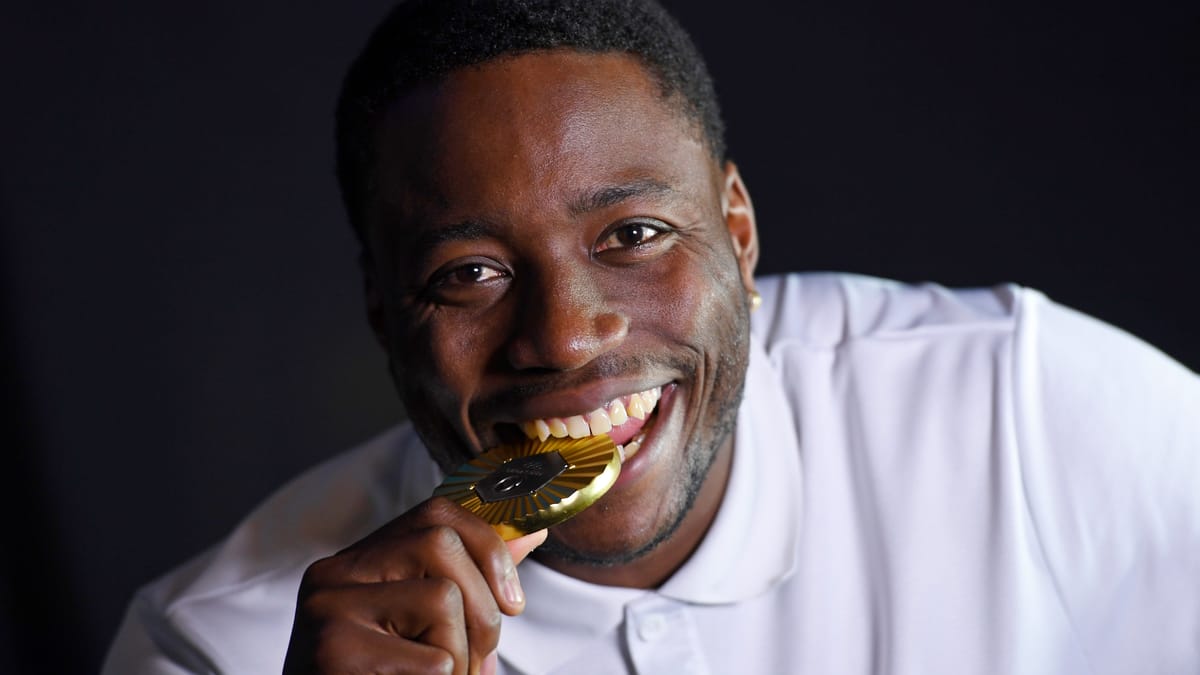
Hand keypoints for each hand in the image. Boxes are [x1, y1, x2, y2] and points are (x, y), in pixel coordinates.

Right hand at [283, 497, 546, 674]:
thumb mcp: (423, 626)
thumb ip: (470, 579)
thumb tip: (531, 531)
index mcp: (354, 563)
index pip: (435, 514)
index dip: (487, 546)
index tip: (511, 598)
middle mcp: (333, 575)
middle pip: (442, 546)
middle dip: (482, 609)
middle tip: (475, 660)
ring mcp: (329, 610)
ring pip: (443, 599)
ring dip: (462, 655)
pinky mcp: (335, 652)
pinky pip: (434, 660)